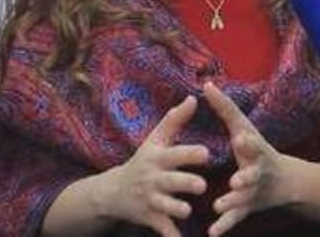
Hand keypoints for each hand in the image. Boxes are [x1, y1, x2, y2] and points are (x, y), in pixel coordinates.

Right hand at [99, 95, 209, 236]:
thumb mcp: (155, 139)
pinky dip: (171, 236)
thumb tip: (194, 97)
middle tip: (201, 185)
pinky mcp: (150, 218)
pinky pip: (162, 229)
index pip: (174, 154)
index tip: (206, 152)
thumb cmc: (143, 160)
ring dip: (177, 209)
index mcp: (157, 158)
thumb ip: (175, 120)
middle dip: (185, 183)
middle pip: (171, 181)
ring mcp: (151, 200)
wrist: (114, 191)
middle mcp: (153, 179)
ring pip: (166, 206)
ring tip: (187, 210)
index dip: (189, 154)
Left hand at [202, 82, 290, 235]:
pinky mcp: (247, 208)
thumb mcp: (244, 128)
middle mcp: (257, 171)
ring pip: (243, 199)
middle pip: (252, 175)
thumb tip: (206, 84)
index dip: (248, 142)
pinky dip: (224, 226)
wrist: (285, 181)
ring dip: (232, 202)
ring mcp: (253, 191)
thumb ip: (225, 108)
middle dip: (245, 178)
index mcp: (256, 150)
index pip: (253, 144)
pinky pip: (235, 218)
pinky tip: (212, 233)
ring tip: (218, 206)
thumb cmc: (256, 149)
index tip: (240, 138)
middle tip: (236, 181)